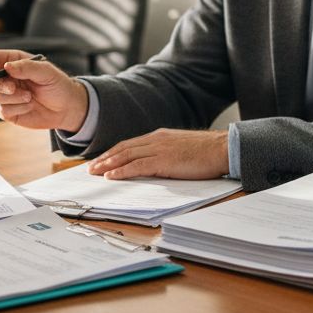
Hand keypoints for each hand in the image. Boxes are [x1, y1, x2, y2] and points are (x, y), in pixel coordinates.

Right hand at [0, 49, 88, 131]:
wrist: (66, 108)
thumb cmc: (58, 85)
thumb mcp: (46, 72)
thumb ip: (27, 67)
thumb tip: (6, 67)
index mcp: (13, 62)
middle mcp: (6, 78)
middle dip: (0, 85)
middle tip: (14, 89)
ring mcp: (5, 95)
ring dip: (11, 98)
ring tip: (29, 97)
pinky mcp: (8, 111)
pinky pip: (2, 111)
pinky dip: (17, 109)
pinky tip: (29, 106)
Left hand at [88, 129, 228, 179]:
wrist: (222, 149)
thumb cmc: (206, 152)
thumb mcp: (181, 148)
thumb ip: (166, 153)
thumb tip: (154, 165)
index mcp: (159, 136)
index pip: (130, 144)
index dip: (114, 152)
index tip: (102, 160)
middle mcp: (156, 140)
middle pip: (123, 148)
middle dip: (105, 158)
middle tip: (91, 167)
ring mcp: (159, 149)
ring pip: (126, 156)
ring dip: (108, 165)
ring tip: (95, 172)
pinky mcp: (164, 161)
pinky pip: (137, 166)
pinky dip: (122, 171)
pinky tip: (111, 176)